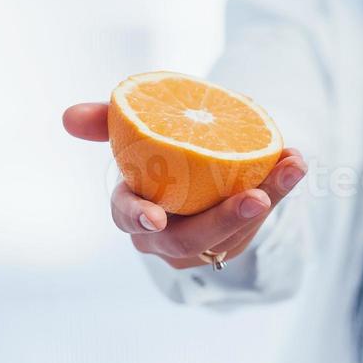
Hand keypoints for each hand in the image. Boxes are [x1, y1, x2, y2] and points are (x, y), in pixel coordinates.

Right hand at [62, 102, 307, 268]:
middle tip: (255, 197)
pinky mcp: (234, 240)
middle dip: (223, 220)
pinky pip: (258, 222)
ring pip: (232, 234)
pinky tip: (294, 163)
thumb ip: (107, 122)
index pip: (129, 218)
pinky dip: (279, 191)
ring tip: (290, 168)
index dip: (138, 218)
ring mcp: (201, 244)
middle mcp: (164, 236)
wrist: (198, 164)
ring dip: (267, 200)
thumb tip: (68, 118)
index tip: (155, 217)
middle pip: (189, 239)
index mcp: (133, 209)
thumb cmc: (159, 150)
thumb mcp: (137, 131)